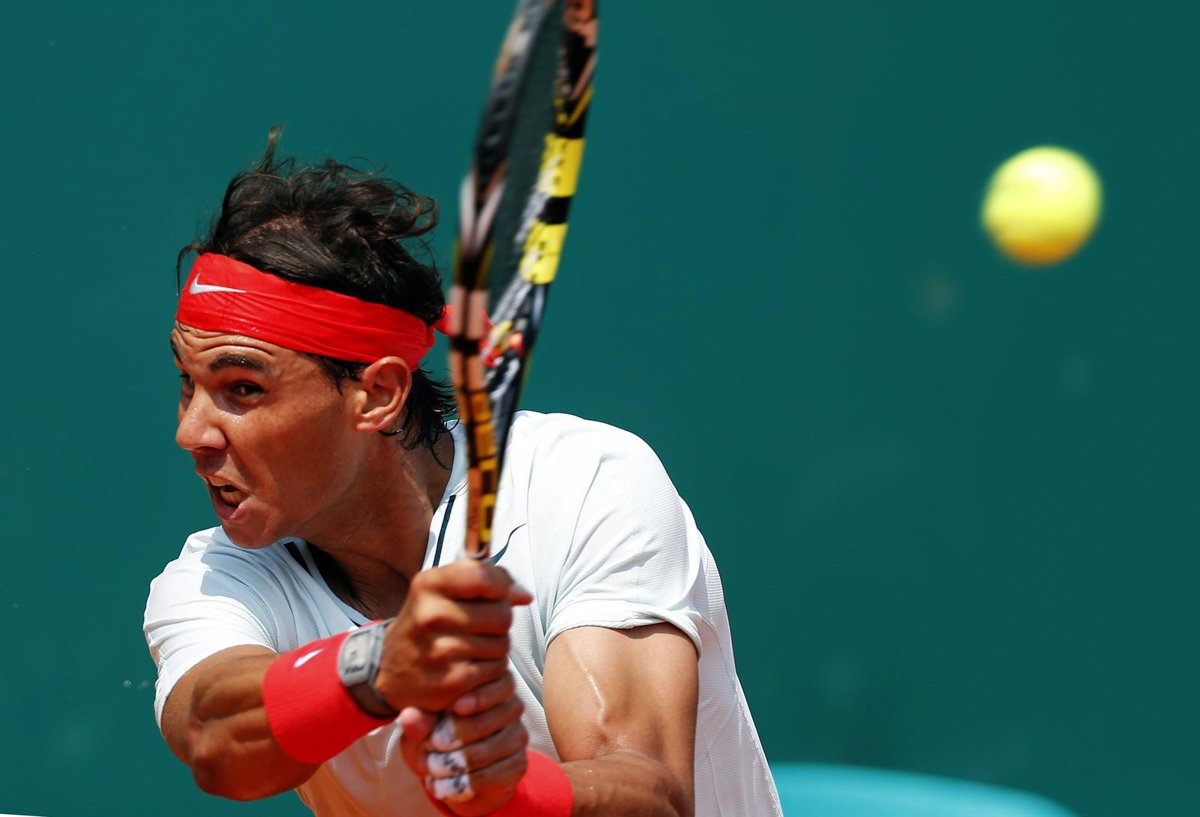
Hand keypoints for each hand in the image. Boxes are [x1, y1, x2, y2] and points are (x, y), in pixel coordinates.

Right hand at [374, 560, 531, 712]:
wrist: (388, 668)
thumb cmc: (427, 621)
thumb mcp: (444, 589)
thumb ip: (488, 581)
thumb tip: (525, 596)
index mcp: (430, 585)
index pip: (485, 576)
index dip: (501, 586)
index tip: (494, 595)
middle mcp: (432, 615)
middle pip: (502, 615)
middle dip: (500, 622)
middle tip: (481, 627)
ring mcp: (441, 650)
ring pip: (502, 645)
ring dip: (496, 648)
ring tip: (472, 647)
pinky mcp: (451, 682)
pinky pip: (496, 671)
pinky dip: (490, 670)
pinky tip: (470, 667)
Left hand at [400, 674, 529, 816]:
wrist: (453, 770)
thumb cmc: (437, 735)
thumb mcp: (425, 727)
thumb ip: (420, 721)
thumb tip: (408, 717)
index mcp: (494, 686)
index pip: (499, 685)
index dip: (480, 696)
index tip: (457, 707)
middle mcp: (512, 708)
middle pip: (493, 719)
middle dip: (460, 734)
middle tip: (433, 745)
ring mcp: (518, 736)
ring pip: (490, 749)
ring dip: (458, 762)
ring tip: (432, 768)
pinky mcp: (518, 765)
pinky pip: (494, 774)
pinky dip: (466, 782)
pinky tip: (444, 785)